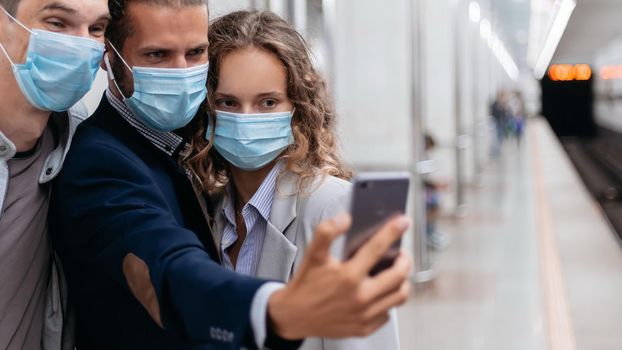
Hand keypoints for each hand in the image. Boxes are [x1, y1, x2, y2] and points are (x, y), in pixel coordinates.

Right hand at [267, 213, 411, 339]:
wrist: (294, 316)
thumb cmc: (306, 284)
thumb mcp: (312, 254)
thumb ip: (326, 232)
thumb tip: (345, 218)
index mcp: (348, 276)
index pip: (377, 248)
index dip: (393, 231)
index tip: (403, 222)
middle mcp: (360, 297)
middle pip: (399, 275)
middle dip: (405, 260)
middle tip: (402, 254)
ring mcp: (364, 315)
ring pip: (399, 296)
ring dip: (403, 282)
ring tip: (397, 273)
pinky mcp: (364, 328)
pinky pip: (387, 313)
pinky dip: (388, 301)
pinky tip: (381, 292)